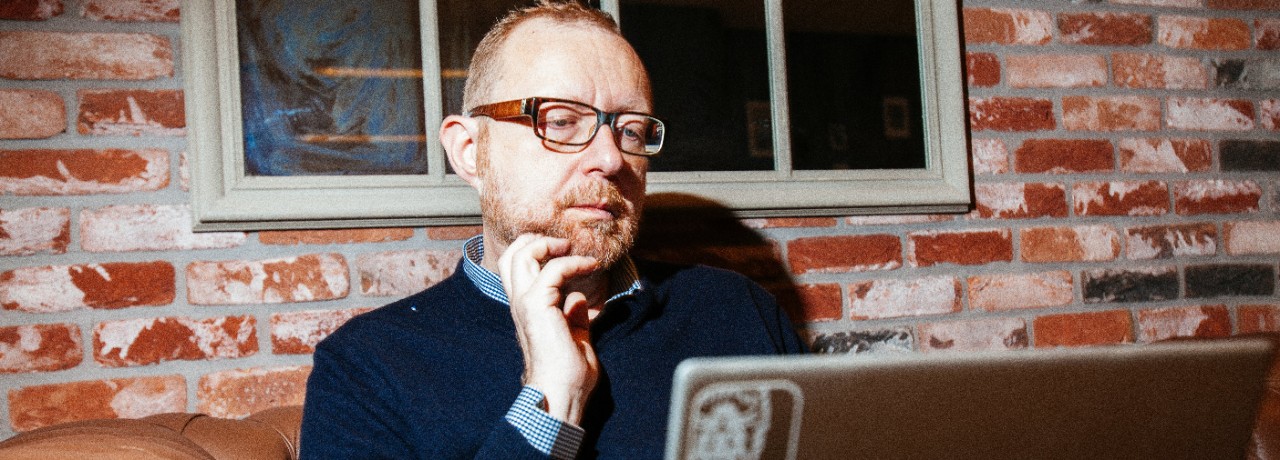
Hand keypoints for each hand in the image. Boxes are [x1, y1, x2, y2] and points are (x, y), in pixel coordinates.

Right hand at [498, 234, 600, 423]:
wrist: (563, 393)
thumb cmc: (569, 372)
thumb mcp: (575, 335)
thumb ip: (573, 315)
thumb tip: (578, 298)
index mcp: (527, 309)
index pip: (516, 268)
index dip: (535, 250)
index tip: (567, 252)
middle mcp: (520, 303)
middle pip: (511, 254)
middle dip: (535, 239)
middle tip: (564, 243)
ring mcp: (525, 304)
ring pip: (521, 255)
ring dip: (550, 244)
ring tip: (573, 249)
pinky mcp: (537, 307)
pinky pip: (553, 270)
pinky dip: (574, 262)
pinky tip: (591, 266)